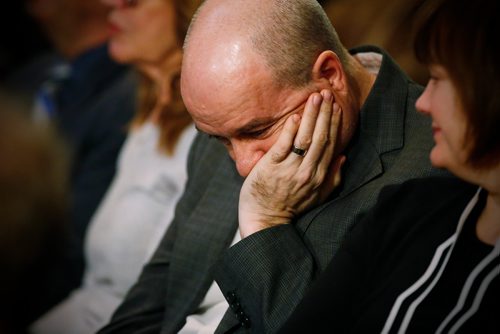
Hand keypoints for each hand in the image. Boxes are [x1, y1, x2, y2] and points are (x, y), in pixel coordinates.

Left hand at [239, 89, 344, 237]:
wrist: (265, 220)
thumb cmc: (291, 207)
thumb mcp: (318, 196)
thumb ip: (333, 177)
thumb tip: (344, 156)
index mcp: (319, 176)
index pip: (330, 145)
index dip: (334, 124)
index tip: (336, 106)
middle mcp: (307, 172)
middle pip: (320, 138)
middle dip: (325, 114)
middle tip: (326, 93)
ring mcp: (289, 169)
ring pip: (305, 139)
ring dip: (311, 116)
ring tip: (315, 98)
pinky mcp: (271, 168)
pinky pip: (283, 146)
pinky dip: (291, 130)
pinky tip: (296, 116)